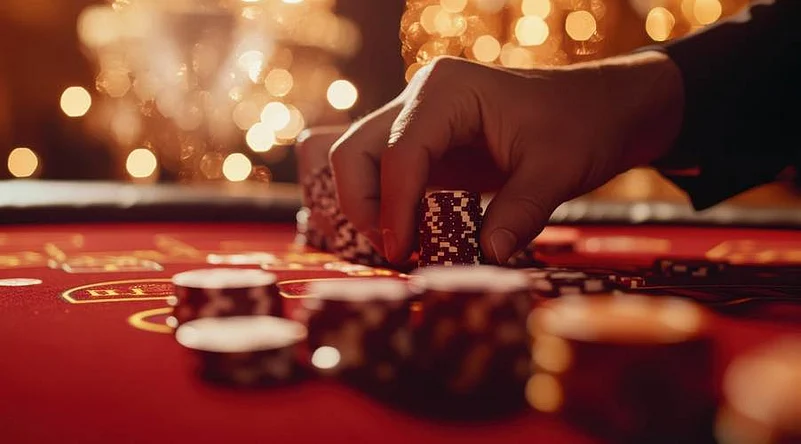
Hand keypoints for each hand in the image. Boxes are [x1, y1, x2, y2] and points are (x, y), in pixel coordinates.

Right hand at [324, 51, 683, 263]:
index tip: (403, 254)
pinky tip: (414, 238)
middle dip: (364, 207)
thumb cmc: (583, 124)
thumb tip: (488, 256)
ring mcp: (418, 121)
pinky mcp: (426, 147)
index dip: (394, 208)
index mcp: (447, 91)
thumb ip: (521, 212)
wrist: (601, 108)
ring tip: (404, 249)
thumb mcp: (559, 169)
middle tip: (395, 252)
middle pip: (357, 152)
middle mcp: (420, 99)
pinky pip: (386, 177)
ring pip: (361, 164)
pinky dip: (389, 210)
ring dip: (370, 210)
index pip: (400, 153)